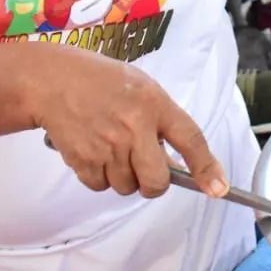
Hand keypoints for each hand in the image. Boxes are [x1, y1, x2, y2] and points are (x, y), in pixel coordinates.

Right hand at [30, 47, 224, 198]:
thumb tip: (176, 161)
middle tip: (147, 171)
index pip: (191, 140)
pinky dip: (100, 177)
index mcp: (154, 103)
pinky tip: (94, 151)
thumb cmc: (101, 81)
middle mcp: (134, 127)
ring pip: (127, 187)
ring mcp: (107, 146)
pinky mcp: (83, 160)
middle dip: (154, 184)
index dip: (207, 168)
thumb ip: (161, 121)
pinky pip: (101, 187)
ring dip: (124, 176)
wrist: (52, 81)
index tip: (218, 189)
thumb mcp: (142, 88)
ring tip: (112, 148)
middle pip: (157, 181)